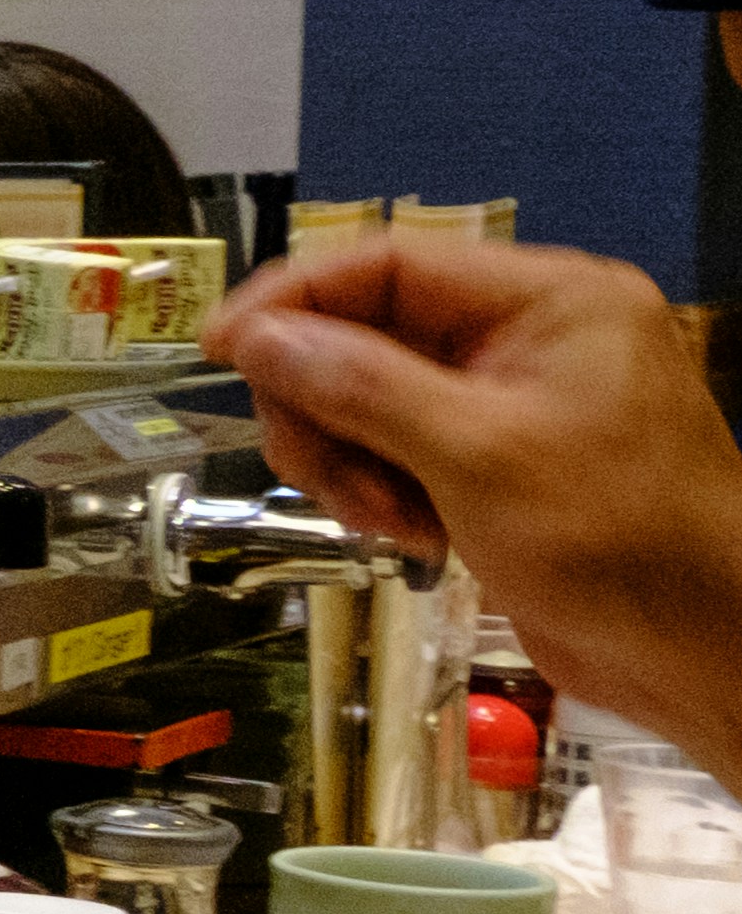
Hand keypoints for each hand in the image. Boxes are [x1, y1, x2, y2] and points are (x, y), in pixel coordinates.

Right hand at [206, 235, 741, 754]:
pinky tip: (413, 536)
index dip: (294, 302)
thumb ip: (359, 386)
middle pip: (366, 334)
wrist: (702, 648)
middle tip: (321, 476)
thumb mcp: (477, 455)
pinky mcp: (496, 462)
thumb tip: (256, 338)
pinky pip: (398, 449)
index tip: (221, 349)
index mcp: (547, 301)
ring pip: (369, 399)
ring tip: (387, 520)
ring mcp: (510, 402)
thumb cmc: (618, 541)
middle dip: (327, 407)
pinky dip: (383, 491)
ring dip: (352, 462)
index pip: (389, 265)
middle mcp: (528, 336)